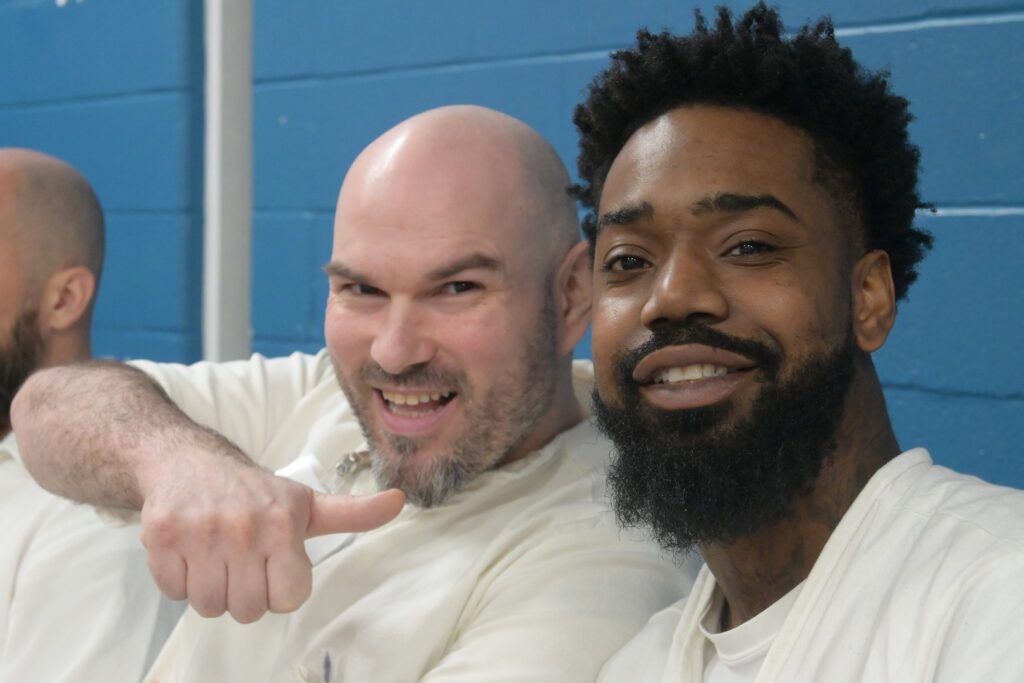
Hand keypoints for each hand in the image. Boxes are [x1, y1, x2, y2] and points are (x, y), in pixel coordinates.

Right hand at [139, 458, 403, 623]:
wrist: (186, 459)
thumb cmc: (254, 492)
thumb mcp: (307, 503)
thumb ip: (353, 513)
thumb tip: (399, 501)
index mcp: (283, 523)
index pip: (288, 599)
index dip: (281, 588)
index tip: (275, 564)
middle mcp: (242, 527)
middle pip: (247, 609)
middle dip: (246, 591)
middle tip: (243, 560)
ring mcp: (198, 532)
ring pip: (209, 606)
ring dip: (212, 589)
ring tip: (217, 555)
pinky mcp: (160, 537)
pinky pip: (173, 592)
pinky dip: (180, 579)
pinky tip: (190, 550)